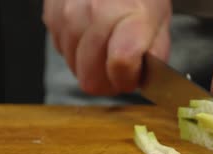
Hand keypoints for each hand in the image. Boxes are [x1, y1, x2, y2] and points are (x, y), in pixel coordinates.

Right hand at [43, 0, 171, 95]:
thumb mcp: (160, 24)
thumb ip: (155, 57)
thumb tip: (143, 81)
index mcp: (132, 16)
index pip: (121, 64)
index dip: (126, 80)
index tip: (132, 77)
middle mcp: (96, 12)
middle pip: (91, 77)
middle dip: (107, 82)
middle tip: (118, 69)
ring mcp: (69, 13)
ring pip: (74, 68)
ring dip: (90, 66)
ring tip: (105, 47)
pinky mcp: (52, 13)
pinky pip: (60, 51)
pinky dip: (75, 51)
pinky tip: (89, 36)